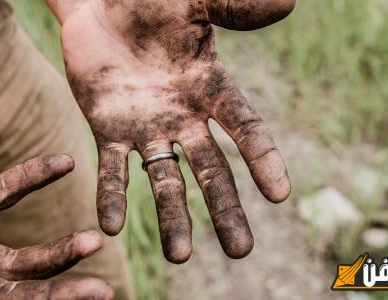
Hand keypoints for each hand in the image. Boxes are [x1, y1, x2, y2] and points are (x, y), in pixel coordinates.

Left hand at [47, 0, 294, 262]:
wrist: (100, 6)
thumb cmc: (151, 2)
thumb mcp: (193, 3)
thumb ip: (234, 8)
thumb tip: (287, 3)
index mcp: (210, 88)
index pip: (245, 128)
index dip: (263, 159)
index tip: (280, 194)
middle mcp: (183, 117)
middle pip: (211, 170)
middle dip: (224, 209)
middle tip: (240, 252)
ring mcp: (146, 128)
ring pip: (164, 179)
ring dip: (171, 217)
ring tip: (178, 257)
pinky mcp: (108, 129)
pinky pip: (111, 168)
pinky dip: (111, 196)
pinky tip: (110, 227)